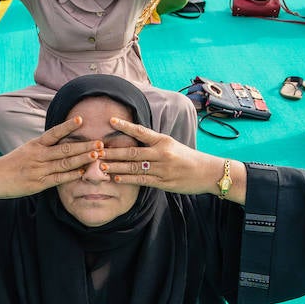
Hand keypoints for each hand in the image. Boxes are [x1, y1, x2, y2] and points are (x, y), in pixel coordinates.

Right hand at [0, 116, 101, 201]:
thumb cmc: (9, 165)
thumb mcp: (24, 151)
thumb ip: (41, 148)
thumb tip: (58, 143)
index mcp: (34, 145)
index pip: (54, 133)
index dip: (68, 126)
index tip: (81, 119)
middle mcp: (38, 155)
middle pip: (65, 148)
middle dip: (84, 145)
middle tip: (100, 141)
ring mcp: (39, 169)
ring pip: (65, 163)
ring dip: (82, 158)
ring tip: (97, 154)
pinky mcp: (38, 183)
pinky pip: (58, 178)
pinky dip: (71, 175)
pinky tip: (83, 172)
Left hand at [98, 118, 224, 195]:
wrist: (208, 172)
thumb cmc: (188, 158)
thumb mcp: (172, 146)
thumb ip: (154, 144)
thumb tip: (134, 140)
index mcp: (163, 141)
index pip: (141, 131)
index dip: (125, 126)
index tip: (111, 121)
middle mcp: (162, 153)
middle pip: (133, 152)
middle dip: (113, 152)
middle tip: (96, 150)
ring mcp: (162, 169)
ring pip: (134, 167)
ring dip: (116, 167)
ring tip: (101, 165)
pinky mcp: (163, 182)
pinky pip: (142, 180)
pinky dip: (128, 179)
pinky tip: (116, 178)